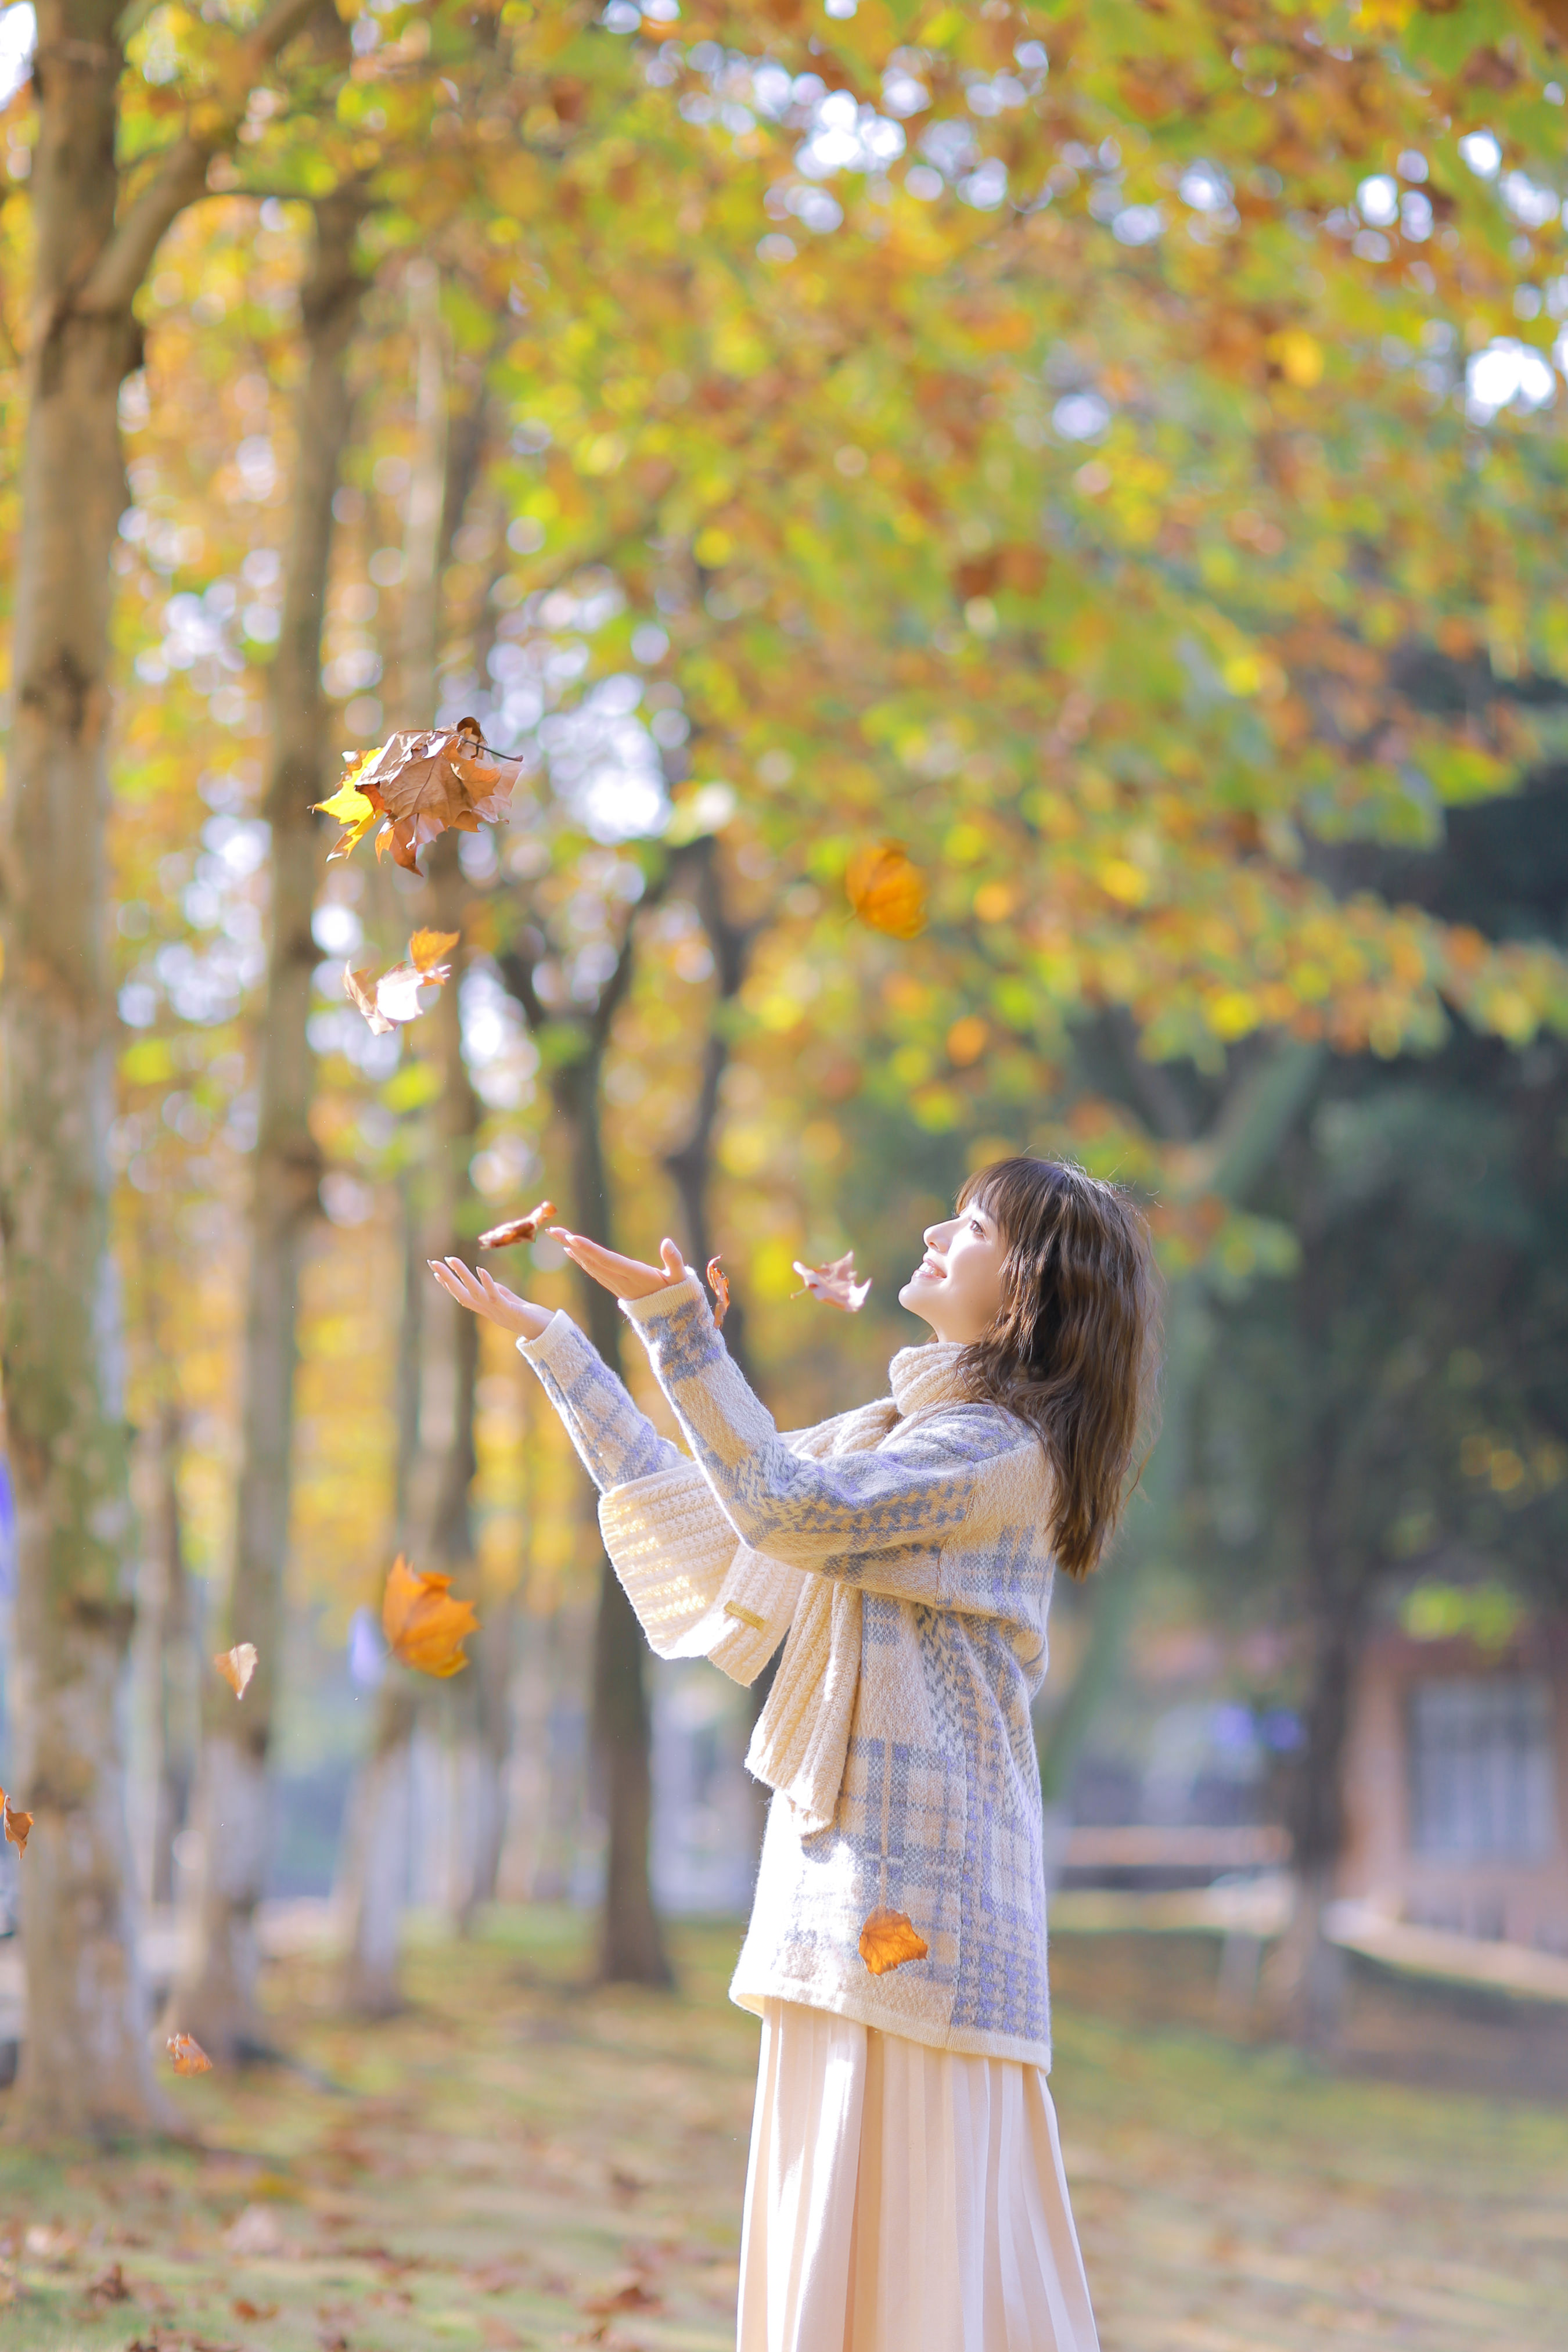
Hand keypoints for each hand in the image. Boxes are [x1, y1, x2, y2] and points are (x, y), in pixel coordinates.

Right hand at [428, 1256, 552, 1341]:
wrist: (546, 1331)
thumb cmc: (529, 1316)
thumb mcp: (509, 1300)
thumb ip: (497, 1291)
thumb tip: (483, 1277)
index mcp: (486, 1309)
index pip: (462, 1295)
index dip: (448, 1284)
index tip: (435, 1271)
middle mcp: (487, 1311)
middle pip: (461, 1294)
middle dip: (447, 1278)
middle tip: (433, 1262)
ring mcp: (497, 1311)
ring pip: (475, 1293)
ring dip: (462, 1276)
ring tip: (452, 1260)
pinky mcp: (509, 1310)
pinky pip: (495, 1296)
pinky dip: (487, 1283)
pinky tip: (480, 1270)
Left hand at [550, 1229, 688, 1300]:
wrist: (672, 1321)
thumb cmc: (678, 1296)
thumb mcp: (681, 1279)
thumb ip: (675, 1261)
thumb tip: (667, 1242)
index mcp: (635, 1276)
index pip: (607, 1261)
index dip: (589, 1250)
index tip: (571, 1239)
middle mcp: (621, 1281)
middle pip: (592, 1261)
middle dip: (572, 1245)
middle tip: (554, 1230)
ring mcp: (617, 1286)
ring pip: (591, 1266)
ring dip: (573, 1250)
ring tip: (558, 1235)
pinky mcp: (616, 1287)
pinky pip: (595, 1271)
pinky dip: (582, 1259)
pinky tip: (571, 1250)